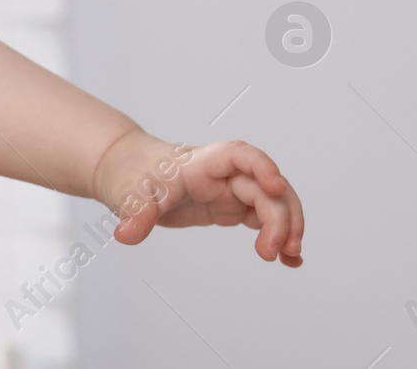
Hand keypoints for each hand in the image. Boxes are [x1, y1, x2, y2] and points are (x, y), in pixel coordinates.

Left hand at [92, 129, 304, 266]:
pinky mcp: (228, 207)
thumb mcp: (127, 193)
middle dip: (279, 216)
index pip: (238, 154)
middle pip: (263, 187)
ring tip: (290, 258)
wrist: (126, 170)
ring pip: (272, 202)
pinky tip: (289, 260)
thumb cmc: (131, 173)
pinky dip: (279, 237)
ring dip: (288, 226)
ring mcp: (228, 190)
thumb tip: (126, 234)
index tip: (276, 186)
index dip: (261, 165)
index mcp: (199, 164)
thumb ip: (134, 213)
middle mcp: (221, 174)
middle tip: (275, 252)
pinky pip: (263, 219)